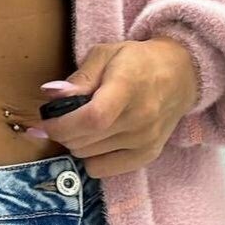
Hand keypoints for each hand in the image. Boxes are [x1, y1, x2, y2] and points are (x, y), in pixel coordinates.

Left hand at [26, 37, 199, 176]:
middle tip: (61, 119)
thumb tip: (50, 94)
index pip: (92, 118)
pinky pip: (103, 170)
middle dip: (61, 132)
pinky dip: (90, 158)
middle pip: (84, 140)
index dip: (61, 125)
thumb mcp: (105, 54)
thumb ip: (79, 77)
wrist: (180, 74)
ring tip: (81, 125)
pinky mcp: (148, 155)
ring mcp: (145, 140)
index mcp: (127, 88)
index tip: (44, 122)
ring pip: (88, 156)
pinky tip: (95, 141)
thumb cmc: (137, 61)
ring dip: (75, 143)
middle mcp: (139, 118)